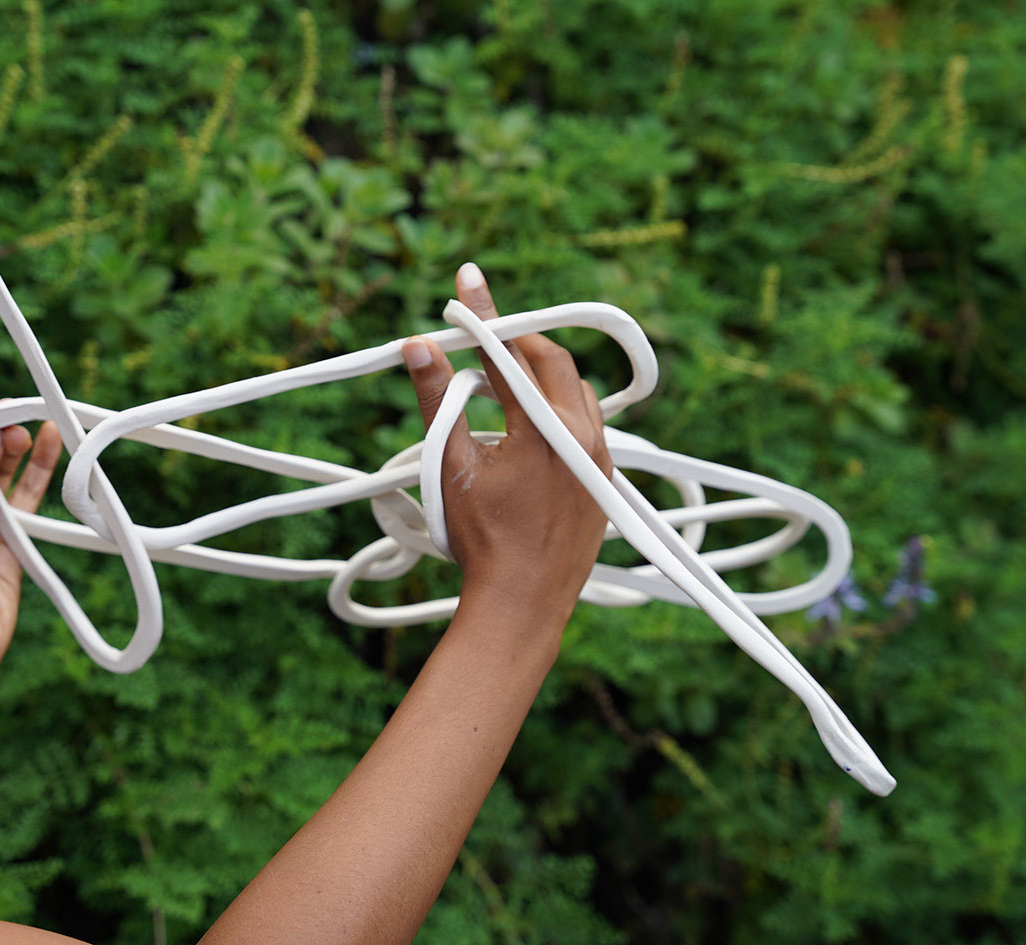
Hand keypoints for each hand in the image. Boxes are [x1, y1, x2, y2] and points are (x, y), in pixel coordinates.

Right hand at [401, 263, 611, 621]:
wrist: (522, 603)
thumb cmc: (482, 542)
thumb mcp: (449, 468)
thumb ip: (434, 401)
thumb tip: (419, 347)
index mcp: (543, 428)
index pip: (507, 351)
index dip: (483, 311)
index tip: (469, 277)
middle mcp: (582, 435)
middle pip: (550, 362)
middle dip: (516, 343)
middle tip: (483, 338)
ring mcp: (600, 458)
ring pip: (575, 392)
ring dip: (542, 377)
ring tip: (505, 382)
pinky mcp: (605, 480)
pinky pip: (589, 425)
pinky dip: (561, 410)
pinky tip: (535, 424)